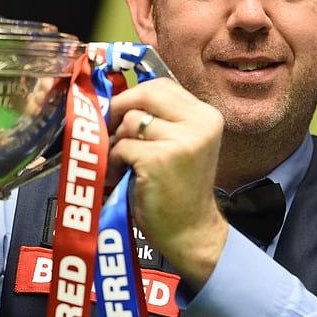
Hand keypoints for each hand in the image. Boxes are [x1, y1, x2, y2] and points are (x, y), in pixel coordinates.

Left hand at [107, 78, 227, 289]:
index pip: (161, 86)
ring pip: (130, 121)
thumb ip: (161, 118)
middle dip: (120, 109)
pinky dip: (115, 161)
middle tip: (110, 130)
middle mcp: (199, 124)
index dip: (134, 95)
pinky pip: (121, 146)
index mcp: (206, 116)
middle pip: (145, 94)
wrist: (190, 231)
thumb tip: (117, 96)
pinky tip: (123, 176)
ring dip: (117, 142)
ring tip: (125, 163)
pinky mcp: (159, 159)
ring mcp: (181, 141)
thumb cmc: (178, 188)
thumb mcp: (181, 144)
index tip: (120, 111)